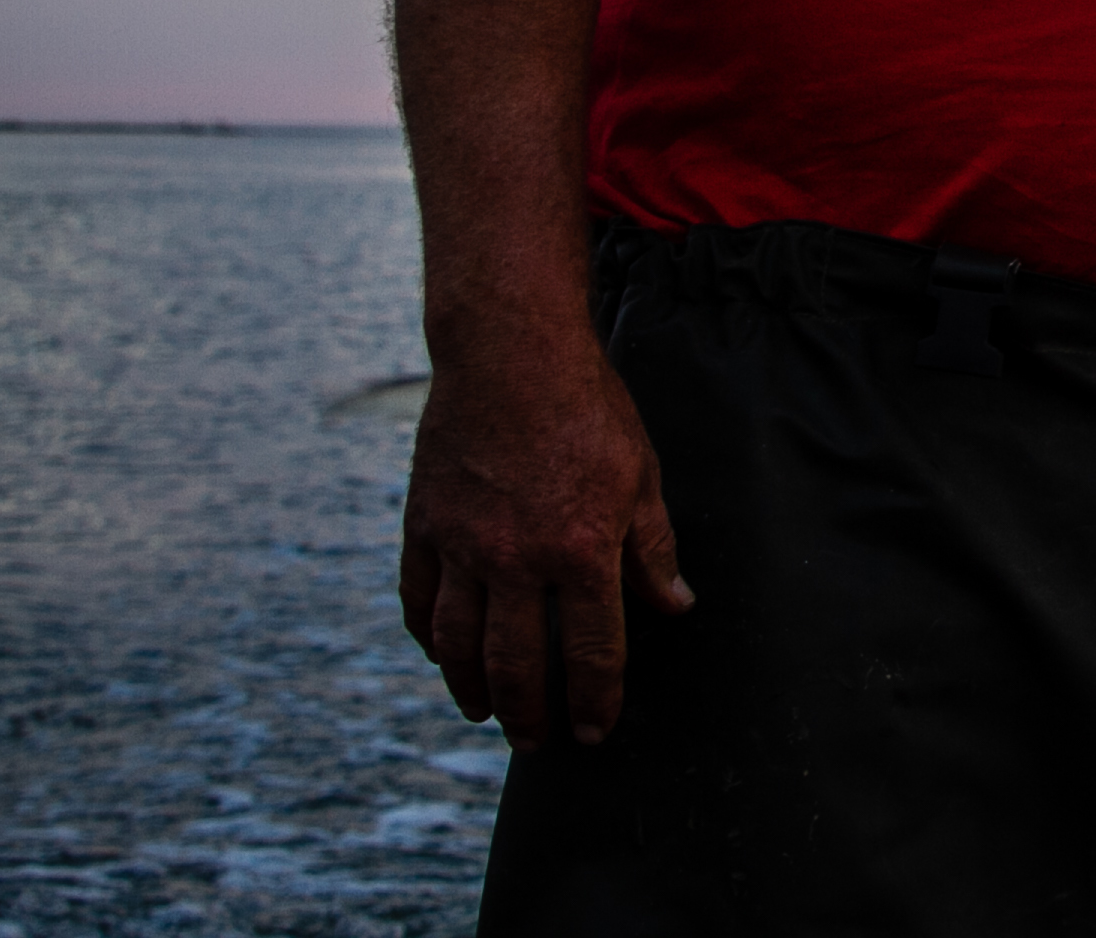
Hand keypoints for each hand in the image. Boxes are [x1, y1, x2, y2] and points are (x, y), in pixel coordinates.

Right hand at [397, 340, 691, 750]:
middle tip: (539, 743)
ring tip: (490, 713)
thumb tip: (675, 606)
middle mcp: (516, 560)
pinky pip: (420, 601)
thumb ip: (652, 549)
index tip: (595, 730)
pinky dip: (430, 639)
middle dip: (531, 714)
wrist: (510, 353)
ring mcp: (462, 546)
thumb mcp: (639, 475)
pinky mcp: (424, 526)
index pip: (590, 651)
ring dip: (474, 690)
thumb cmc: (588, 410)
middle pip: (518, 663)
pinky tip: (444, 656)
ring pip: (460, 645)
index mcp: (580, 550)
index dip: (595, 699)